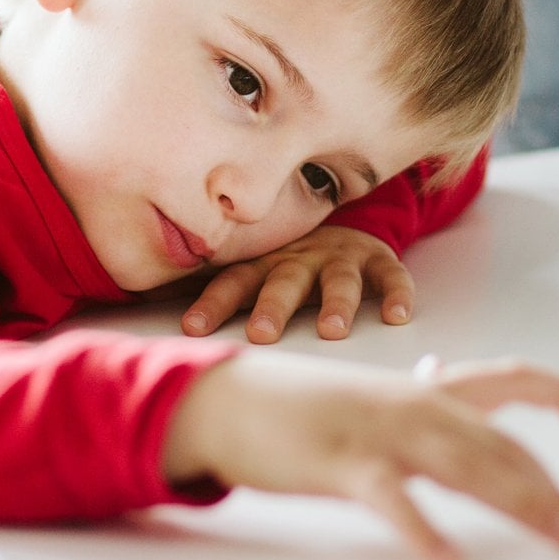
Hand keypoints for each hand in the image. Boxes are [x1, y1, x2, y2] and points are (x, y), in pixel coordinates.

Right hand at [162, 352, 558, 559]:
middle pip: (500, 443)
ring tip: (551, 534)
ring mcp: (381, 433)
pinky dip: (422, 530)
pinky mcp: (344, 465)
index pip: (509, 377)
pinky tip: (446, 557)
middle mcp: (414, 404)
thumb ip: (416, 398)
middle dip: (545, 487)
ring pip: (467, 465)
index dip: (558, 393)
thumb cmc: (305, 407)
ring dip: (518, 502)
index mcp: (425, 388)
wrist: (232, 400)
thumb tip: (444, 378)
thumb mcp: (371, 397)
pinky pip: (393, 500)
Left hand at [181, 225, 411, 343]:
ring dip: (336, 303)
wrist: (341, 225)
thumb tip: (160, 327)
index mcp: (263, 265)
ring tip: (333, 330)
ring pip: (338, 279)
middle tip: (261, 335)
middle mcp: (299, 259)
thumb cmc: (287, 262)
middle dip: (272, 307)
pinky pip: (391, 275)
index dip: (212, 305)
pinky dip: (397, 294)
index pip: (233, 283)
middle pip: (282, 282)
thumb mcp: (255, 271)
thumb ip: (222, 296)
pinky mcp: (377, 259)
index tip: (191, 330)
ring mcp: (340, 257)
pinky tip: (398, 316)